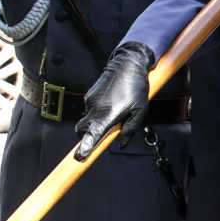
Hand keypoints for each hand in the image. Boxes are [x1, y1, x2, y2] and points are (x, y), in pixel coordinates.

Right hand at [74, 41, 154, 160]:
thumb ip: (130, 129)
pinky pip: (91, 108)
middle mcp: (95, 109)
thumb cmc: (136, 87)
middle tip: (102, 133)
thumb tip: (122, 143)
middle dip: (87, 135)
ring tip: (115, 110)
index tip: (79, 156)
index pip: (92, 135)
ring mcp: (90, 101)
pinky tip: (112, 102)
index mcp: (107, 115)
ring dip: (97, 120)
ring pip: (88, 118)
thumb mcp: (140, 111)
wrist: (128, 64)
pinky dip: (98, 110)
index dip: (85, 147)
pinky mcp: (89, 94)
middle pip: (82, 130)